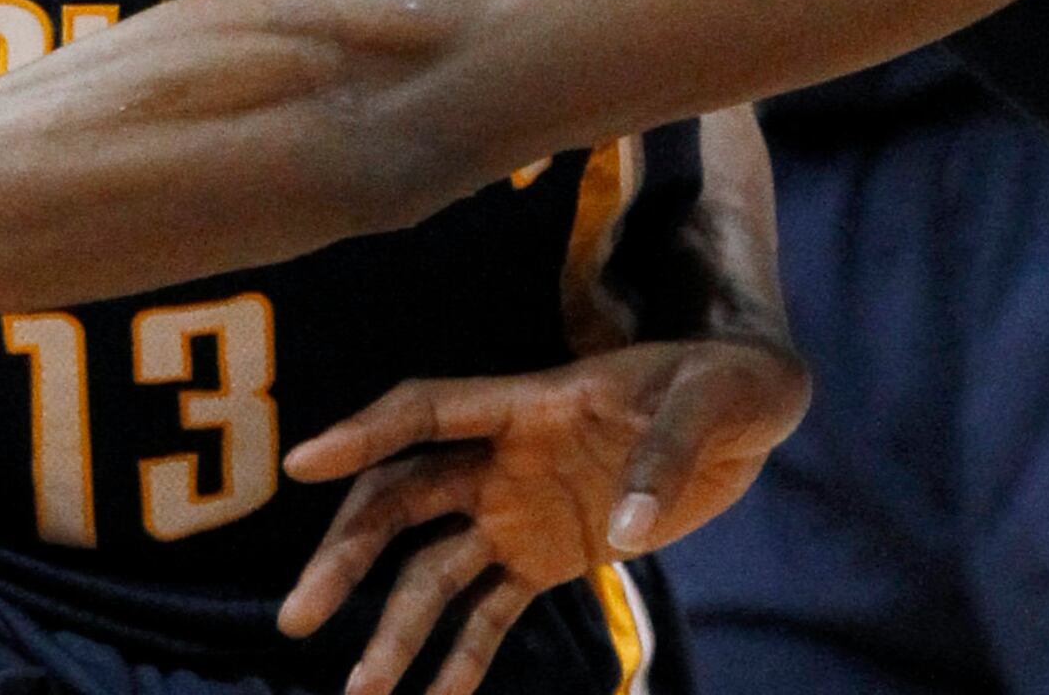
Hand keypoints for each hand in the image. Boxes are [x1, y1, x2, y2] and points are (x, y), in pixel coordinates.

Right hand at [275, 337, 809, 694]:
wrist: (749, 407)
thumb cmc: (720, 384)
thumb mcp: (705, 406)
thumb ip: (661, 459)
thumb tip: (623, 531)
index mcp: (525, 405)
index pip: (425, 414)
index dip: (364, 435)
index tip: (303, 465)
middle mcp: (501, 460)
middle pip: (400, 504)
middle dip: (346, 557)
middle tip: (300, 616)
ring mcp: (516, 512)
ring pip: (432, 573)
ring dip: (393, 629)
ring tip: (360, 693)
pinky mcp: (546, 558)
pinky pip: (491, 615)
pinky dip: (462, 660)